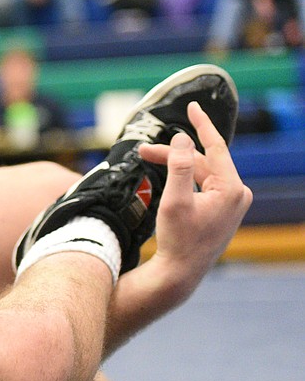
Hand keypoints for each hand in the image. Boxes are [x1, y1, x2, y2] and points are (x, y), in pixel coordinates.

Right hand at [138, 100, 251, 291]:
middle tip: (143, 152)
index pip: (216, 147)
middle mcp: (237, 194)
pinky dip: (183, 180)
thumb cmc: (178, 240)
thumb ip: (179, 166)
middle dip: (173, 155)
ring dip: (175, 167)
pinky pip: (202, 186)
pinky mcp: (221, 212)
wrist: (179, 273)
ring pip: (200, 175)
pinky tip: (166, 178)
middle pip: (201, 163)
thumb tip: (183, 138)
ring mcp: (230, 204)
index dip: (201, 125)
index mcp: (232, 189)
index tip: (192, 107)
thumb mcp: (175, 200)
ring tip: (147, 161)